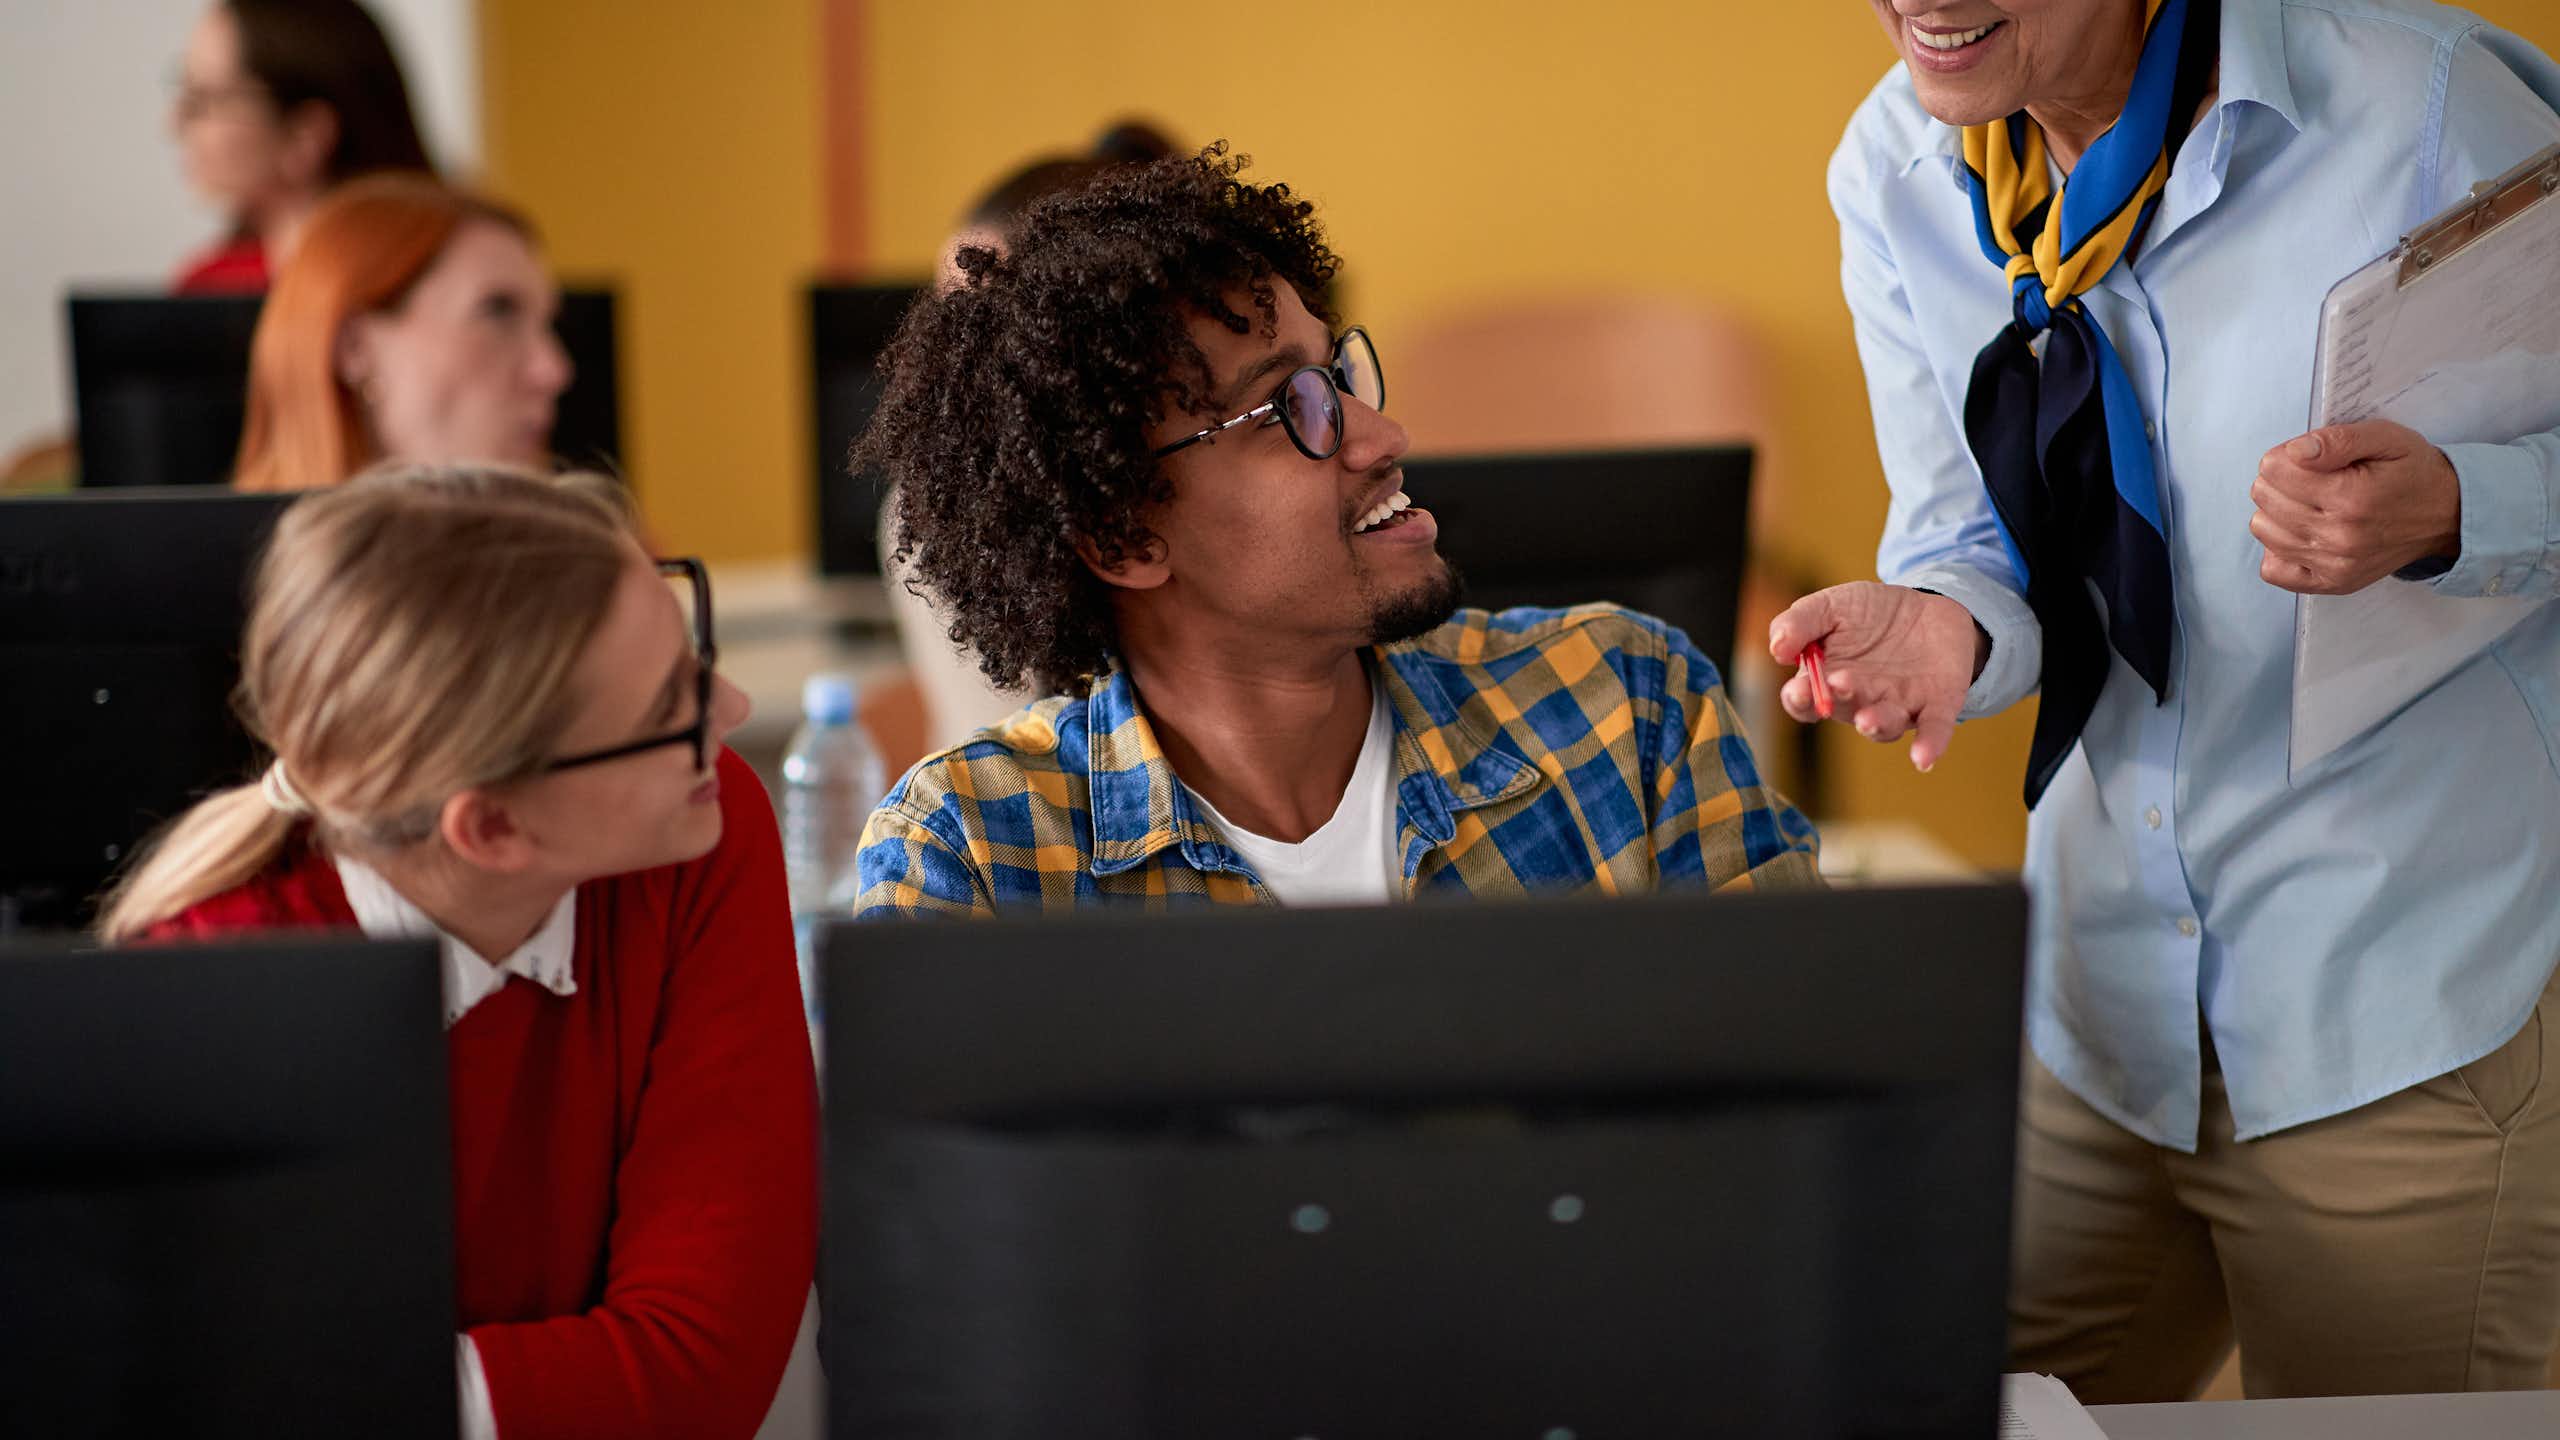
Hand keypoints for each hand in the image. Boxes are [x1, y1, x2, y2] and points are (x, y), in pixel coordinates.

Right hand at [1768, 582, 1982, 771]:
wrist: (1929, 606)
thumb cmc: (1871, 613)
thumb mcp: (1831, 606)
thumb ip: (1800, 622)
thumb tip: (1777, 648)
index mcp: (1827, 680)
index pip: (1805, 701)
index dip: (1800, 700)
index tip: (1799, 690)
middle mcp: (1860, 700)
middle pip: (1844, 711)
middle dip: (1839, 701)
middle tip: (1838, 685)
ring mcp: (1898, 705)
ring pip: (1885, 725)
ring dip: (1876, 724)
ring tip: (1868, 720)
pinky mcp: (1937, 705)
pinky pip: (1933, 729)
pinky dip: (1929, 744)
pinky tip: (1923, 758)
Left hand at [2252, 419, 2461, 594]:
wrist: (2447, 514)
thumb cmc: (2412, 472)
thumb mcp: (2386, 438)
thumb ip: (2338, 440)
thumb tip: (2296, 451)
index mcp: (2350, 497)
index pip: (2274, 470)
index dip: (2284, 455)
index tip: (2306, 457)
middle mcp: (2339, 536)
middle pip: (2265, 499)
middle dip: (2279, 480)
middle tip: (2310, 478)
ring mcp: (2334, 565)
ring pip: (2264, 530)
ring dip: (2276, 511)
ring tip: (2309, 503)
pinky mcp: (2332, 583)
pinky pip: (2274, 570)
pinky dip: (2279, 548)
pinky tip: (2302, 532)